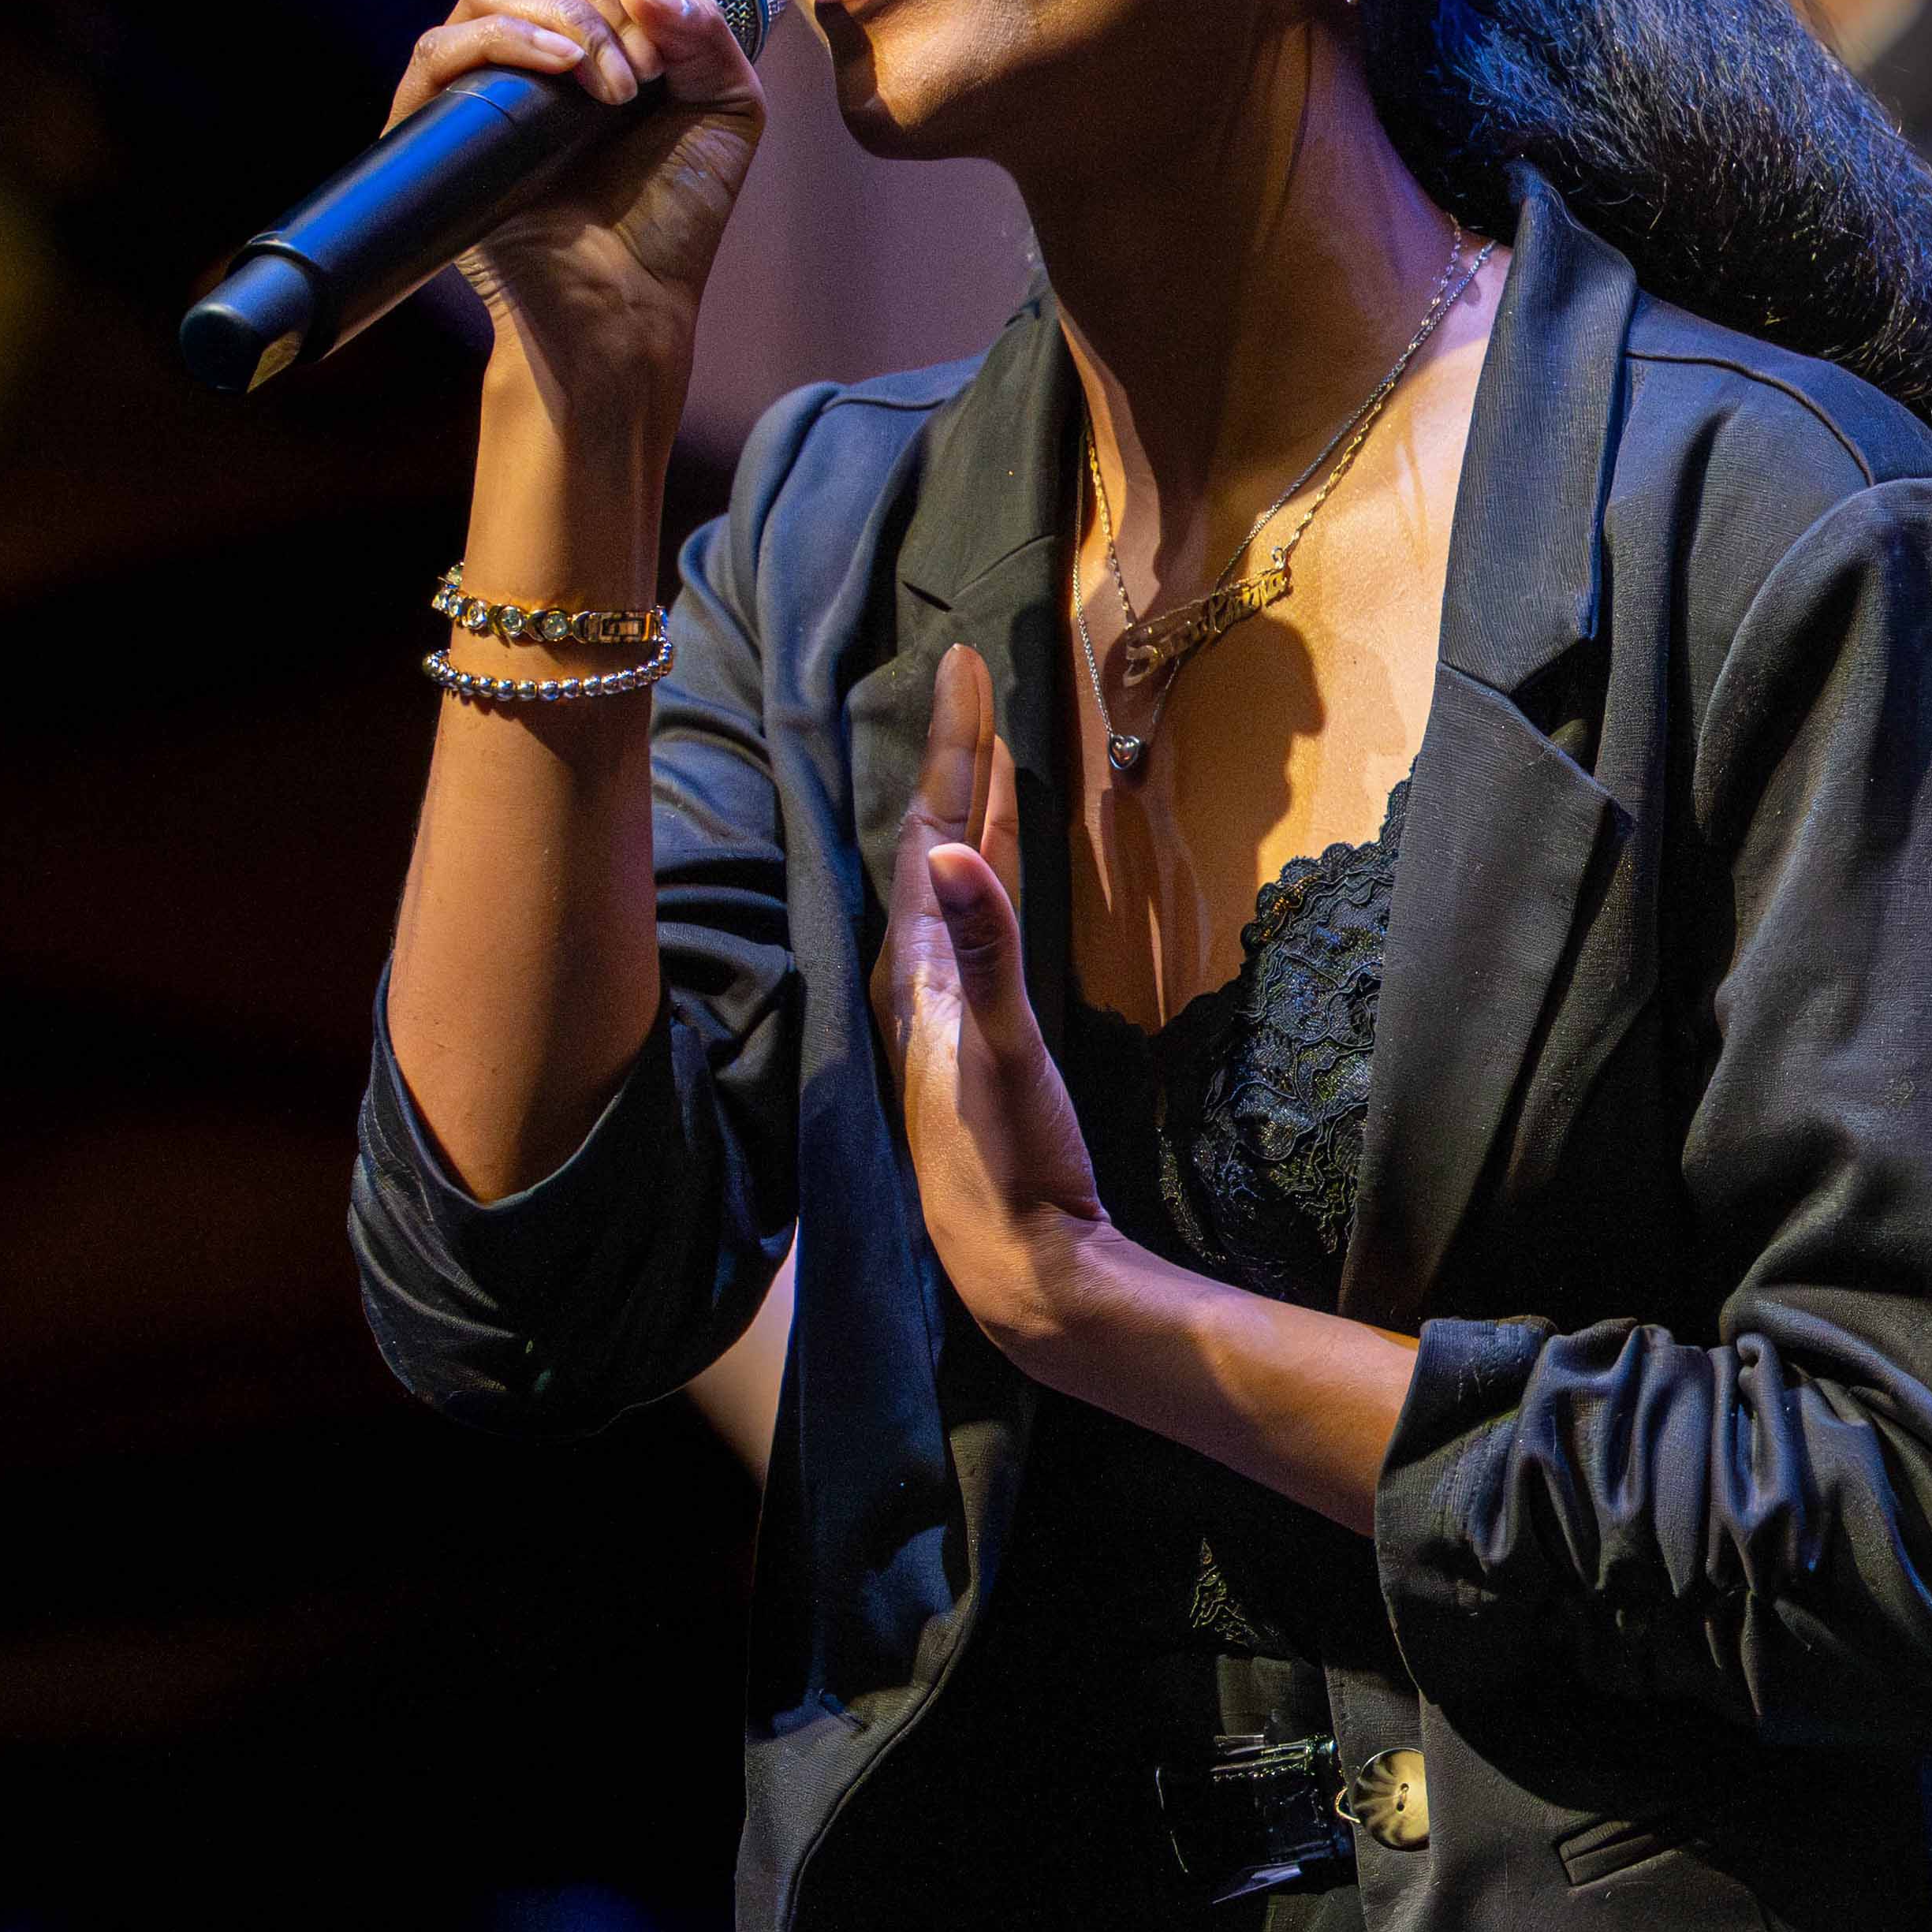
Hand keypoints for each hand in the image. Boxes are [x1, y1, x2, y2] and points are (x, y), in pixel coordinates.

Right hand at [388, 0, 769, 422]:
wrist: (631, 302)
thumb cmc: (674, 214)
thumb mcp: (726, 110)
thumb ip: (708, 33)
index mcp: (587, 33)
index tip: (656, 4)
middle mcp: (525, 47)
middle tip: (643, 65)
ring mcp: (477, 83)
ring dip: (568, 20)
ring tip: (617, 87)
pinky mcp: (436, 125)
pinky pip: (441, 49)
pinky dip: (509, 40)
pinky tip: (565, 68)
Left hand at [876, 645, 1120, 1361]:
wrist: (1014, 1266)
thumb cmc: (1005, 1162)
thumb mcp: (1001, 1054)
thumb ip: (982, 952)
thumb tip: (948, 849)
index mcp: (916, 967)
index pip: (934, 828)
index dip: (954, 747)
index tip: (967, 666)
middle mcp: (921, 975)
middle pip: (940, 840)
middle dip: (960, 758)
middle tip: (976, 679)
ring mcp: (948, 1005)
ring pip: (958, 879)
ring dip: (974, 809)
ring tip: (993, 750)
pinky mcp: (980, 1033)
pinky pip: (981, 920)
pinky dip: (992, 871)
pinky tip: (997, 867)